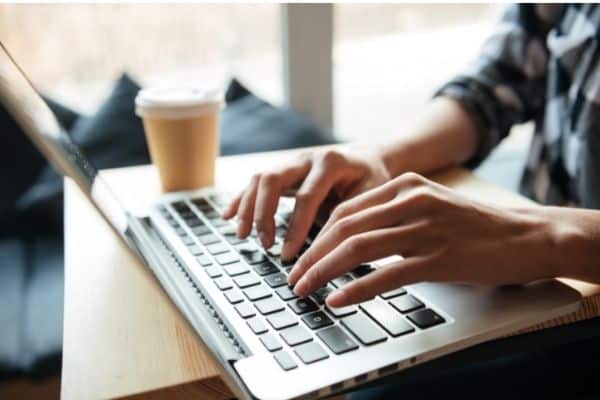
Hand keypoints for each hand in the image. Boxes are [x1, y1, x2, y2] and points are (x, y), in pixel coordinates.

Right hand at [222, 148, 390, 259]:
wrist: (369, 157)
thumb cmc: (373, 180)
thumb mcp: (372, 196)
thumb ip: (349, 216)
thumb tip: (329, 249)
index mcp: (331, 162)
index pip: (306, 197)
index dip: (295, 228)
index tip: (287, 255)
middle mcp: (306, 157)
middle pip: (272, 180)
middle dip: (263, 214)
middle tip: (263, 244)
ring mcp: (291, 161)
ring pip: (260, 178)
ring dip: (248, 207)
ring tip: (242, 236)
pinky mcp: (283, 169)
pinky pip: (255, 181)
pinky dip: (241, 199)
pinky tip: (228, 216)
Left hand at [288, 172, 563, 306]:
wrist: (526, 236)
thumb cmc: (475, 226)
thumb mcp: (430, 206)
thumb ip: (393, 214)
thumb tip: (351, 240)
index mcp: (404, 185)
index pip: (345, 210)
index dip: (316, 235)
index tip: (301, 256)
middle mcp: (411, 201)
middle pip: (344, 226)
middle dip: (312, 254)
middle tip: (294, 277)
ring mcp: (425, 228)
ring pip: (358, 248)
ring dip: (324, 270)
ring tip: (304, 289)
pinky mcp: (440, 257)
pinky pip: (387, 273)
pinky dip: (357, 288)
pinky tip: (338, 298)